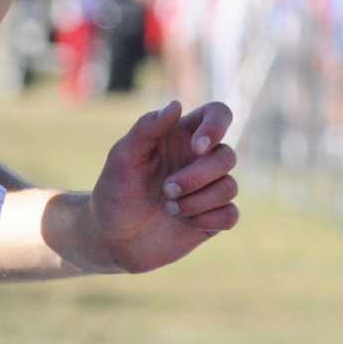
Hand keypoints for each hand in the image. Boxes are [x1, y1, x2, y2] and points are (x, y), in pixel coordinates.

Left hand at [86, 101, 238, 274]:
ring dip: (197, 201)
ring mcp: (209, 189)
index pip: (218, 114)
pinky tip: (186, 223)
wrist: (112, 239)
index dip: (216, 126)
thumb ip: (146, 128)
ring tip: (169, 208)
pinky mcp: (213, 218)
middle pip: (226, 156)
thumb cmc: (114, 192)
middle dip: (197, 176)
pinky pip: (230, 215)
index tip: (197, 147)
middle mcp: (200, 160)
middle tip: (166, 190)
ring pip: (230, 187)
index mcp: (182, 137)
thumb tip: (176, 104)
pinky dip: (208, 219)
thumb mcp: (122, 157)